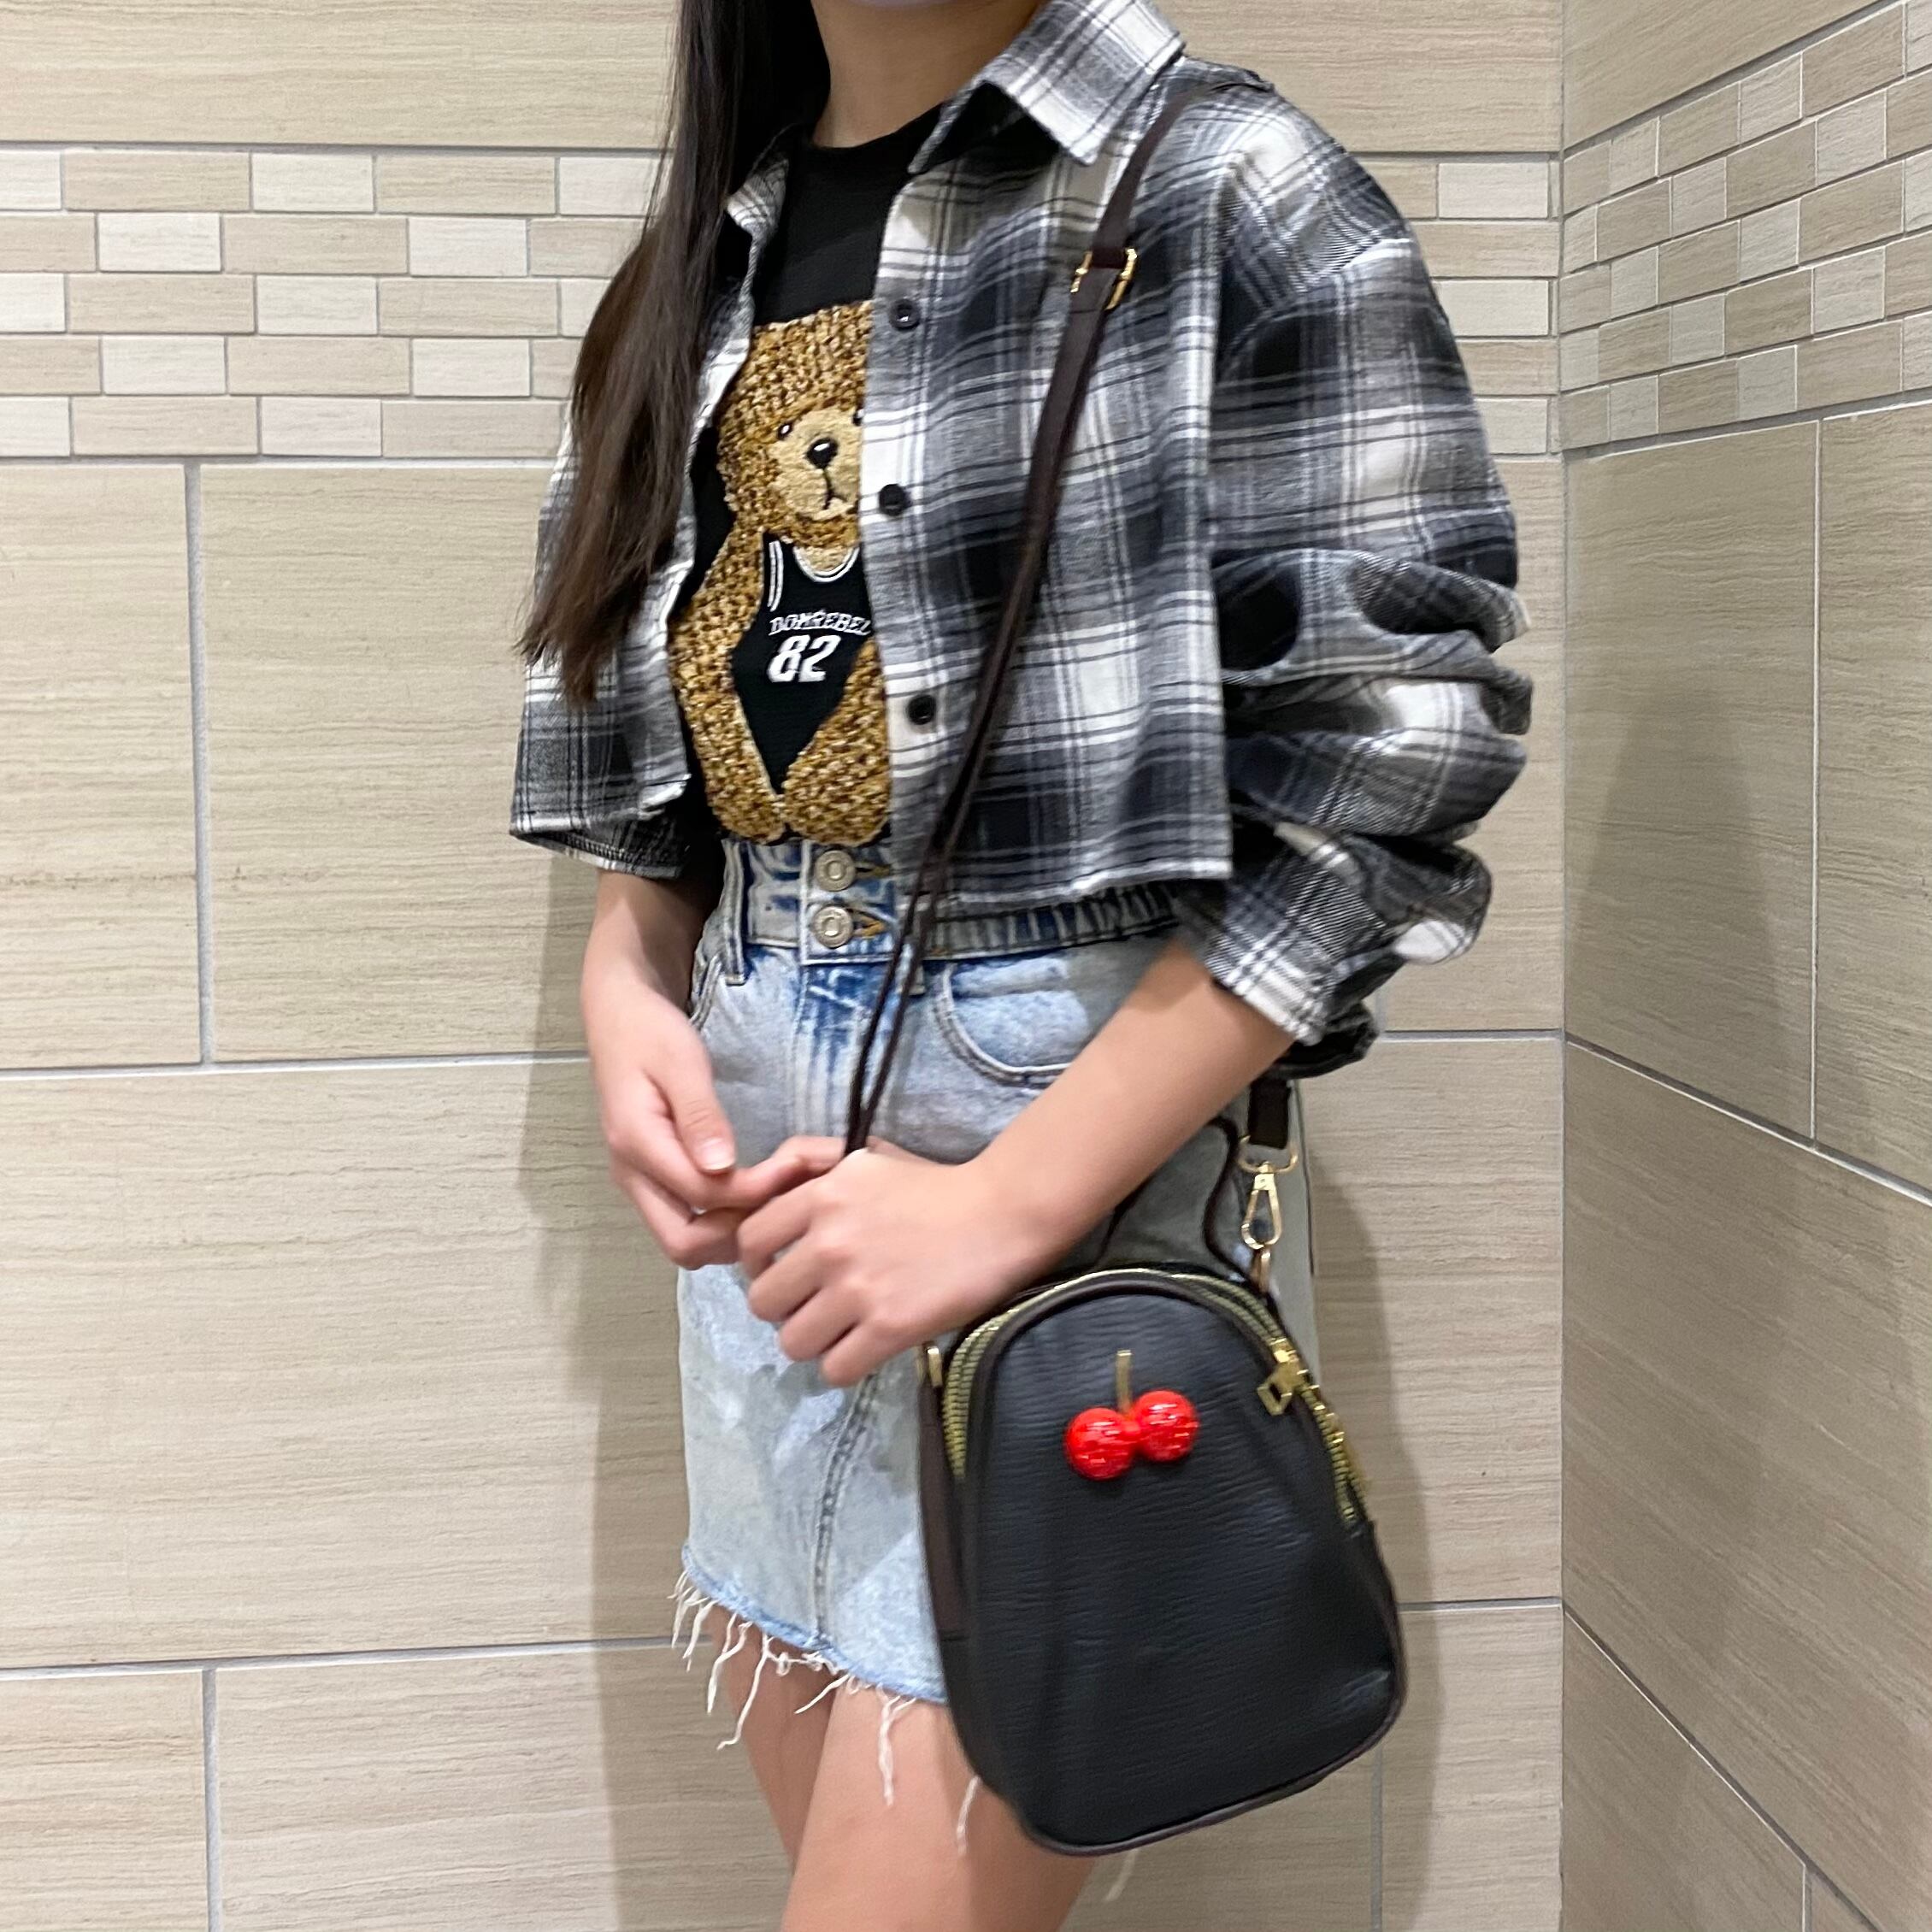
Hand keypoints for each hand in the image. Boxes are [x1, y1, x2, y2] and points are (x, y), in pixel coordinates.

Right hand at [583, 966, 831, 1268]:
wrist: (618, 1019)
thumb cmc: (649, 1033)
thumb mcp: (680, 1062)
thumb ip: (700, 1115)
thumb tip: (722, 1167)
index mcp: (637, 1146)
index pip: (703, 1196)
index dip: (755, 1191)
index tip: (798, 1165)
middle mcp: (634, 1178)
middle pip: (685, 1244)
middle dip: (742, 1233)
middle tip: (790, 1195)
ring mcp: (643, 1184)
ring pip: (690, 1241)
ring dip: (738, 1231)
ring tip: (784, 1194)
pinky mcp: (657, 1180)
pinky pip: (693, 1221)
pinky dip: (729, 1218)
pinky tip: (764, 1192)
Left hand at [737, 1139, 1073, 1385]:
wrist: (999, 1215)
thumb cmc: (934, 1185)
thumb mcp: (866, 1157)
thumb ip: (810, 1164)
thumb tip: (763, 1188)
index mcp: (820, 1197)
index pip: (748, 1242)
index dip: (758, 1264)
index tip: (783, 1271)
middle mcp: (829, 1243)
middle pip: (762, 1301)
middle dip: (784, 1307)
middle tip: (812, 1304)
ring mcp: (857, 1288)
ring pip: (792, 1342)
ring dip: (812, 1341)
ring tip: (838, 1330)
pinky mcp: (888, 1328)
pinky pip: (835, 1369)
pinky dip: (844, 1365)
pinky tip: (863, 1348)